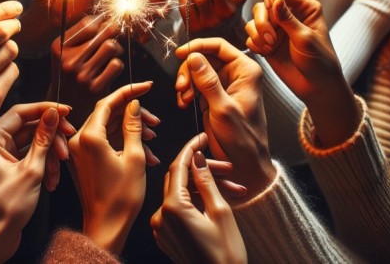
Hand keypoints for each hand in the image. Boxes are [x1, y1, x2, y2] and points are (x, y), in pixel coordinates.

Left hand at [0, 103, 76, 263]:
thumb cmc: (4, 209)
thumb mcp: (31, 171)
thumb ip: (43, 139)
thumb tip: (53, 113)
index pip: (21, 111)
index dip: (46, 109)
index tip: (67, 111)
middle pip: (28, 127)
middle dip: (51, 137)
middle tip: (68, 144)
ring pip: (32, 144)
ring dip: (49, 155)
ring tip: (58, 172)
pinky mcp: (7, 169)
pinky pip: (29, 158)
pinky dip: (43, 166)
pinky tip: (52, 181)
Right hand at [47, 15, 123, 122]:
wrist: (66, 103)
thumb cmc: (69, 70)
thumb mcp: (65, 51)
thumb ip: (81, 33)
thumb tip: (106, 16)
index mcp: (58, 47)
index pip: (88, 23)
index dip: (102, 20)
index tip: (106, 21)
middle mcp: (68, 61)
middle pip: (104, 32)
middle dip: (113, 30)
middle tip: (115, 31)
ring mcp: (82, 75)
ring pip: (111, 46)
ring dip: (116, 47)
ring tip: (112, 51)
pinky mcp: (95, 88)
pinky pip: (116, 64)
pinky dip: (117, 63)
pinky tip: (110, 67)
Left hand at [68, 83, 151, 254]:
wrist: (106, 226)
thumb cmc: (120, 198)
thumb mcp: (135, 157)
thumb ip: (133, 126)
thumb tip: (133, 104)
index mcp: (89, 137)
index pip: (107, 102)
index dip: (129, 91)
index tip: (147, 86)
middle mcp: (78, 140)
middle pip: (107, 113)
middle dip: (133, 114)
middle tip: (155, 122)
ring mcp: (78, 150)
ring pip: (107, 127)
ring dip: (130, 129)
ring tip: (153, 138)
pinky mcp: (82, 159)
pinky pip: (103, 141)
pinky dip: (122, 142)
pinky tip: (145, 152)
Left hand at [151, 133, 247, 263]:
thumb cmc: (225, 254)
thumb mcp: (221, 213)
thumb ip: (206, 182)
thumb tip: (197, 159)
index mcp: (173, 207)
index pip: (178, 167)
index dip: (191, 149)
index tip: (202, 138)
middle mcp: (160, 216)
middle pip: (177, 180)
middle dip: (199, 170)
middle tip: (224, 167)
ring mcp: (160, 228)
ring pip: (177, 195)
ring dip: (199, 189)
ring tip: (230, 189)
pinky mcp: (164, 237)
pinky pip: (175, 211)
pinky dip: (191, 203)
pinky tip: (211, 202)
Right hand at [175, 38, 275, 199]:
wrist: (245, 163)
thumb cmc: (243, 139)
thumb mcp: (223, 109)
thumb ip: (208, 82)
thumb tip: (195, 57)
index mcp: (245, 71)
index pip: (219, 46)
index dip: (198, 46)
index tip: (180, 54)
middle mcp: (235, 75)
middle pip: (204, 57)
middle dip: (189, 71)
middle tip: (181, 88)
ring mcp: (223, 86)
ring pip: (196, 71)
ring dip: (186, 83)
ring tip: (184, 100)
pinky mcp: (213, 97)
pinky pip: (194, 85)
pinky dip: (186, 92)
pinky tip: (185, 104)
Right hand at [244, 0, 357, 146]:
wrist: (316, 87)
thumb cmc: (320, 62)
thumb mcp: (305, 38)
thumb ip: (288, 18)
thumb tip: (275, 0)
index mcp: (305, 9)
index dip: (271, 1)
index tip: (272, 14)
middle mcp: (288, 16)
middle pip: (262, 6)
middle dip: (262, 21)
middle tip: (271, 38)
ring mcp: (276, 30)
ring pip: (253, 21)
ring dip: (257, 34)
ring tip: (270, 46)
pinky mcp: (266, 44)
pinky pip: (250, 37)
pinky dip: (255, 44)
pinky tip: (267, 53)